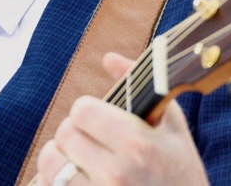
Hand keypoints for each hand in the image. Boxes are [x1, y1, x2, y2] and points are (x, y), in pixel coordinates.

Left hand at [35, 52, 208, 185]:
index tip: (101, 122)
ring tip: (84, 164)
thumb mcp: (173, 130)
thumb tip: (109, 57)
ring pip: (50, 161)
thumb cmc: (180, 175)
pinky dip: (53, 182)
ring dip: (61, 159)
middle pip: (64, 133)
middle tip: (94, 144)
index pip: (82, 109)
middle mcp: (117, 172)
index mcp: (139, 145)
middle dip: (76, 135)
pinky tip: (77, 181)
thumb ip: (141, 88)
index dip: (89, 112)